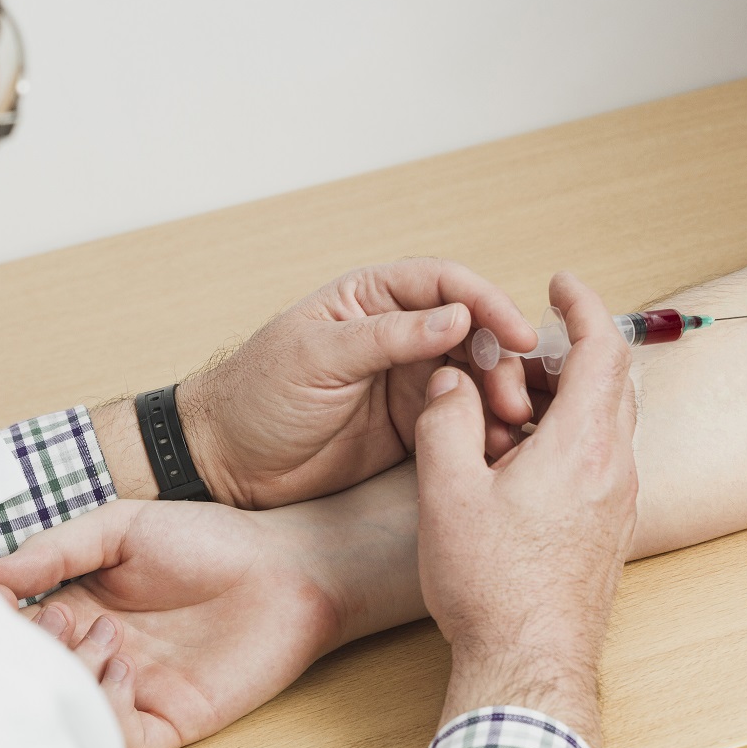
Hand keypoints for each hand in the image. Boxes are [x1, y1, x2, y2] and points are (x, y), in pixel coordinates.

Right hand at [0, 499, 341, 747]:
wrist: (287, 567)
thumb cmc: (214, 541)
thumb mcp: (124, 527)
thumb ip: (57, 548)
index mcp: (78, 607)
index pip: (13, 630)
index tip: (0, 598)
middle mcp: (97, 654)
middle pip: (33, 675)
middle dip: (32, 652)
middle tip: (58, 618)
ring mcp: (131, 690)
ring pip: (68, 710)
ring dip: (71, 677)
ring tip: (105, 635)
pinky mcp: (167, 720)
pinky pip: (117, 737)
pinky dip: (106, 708)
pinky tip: (127, 666)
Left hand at [179, 258, 535, 507]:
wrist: (228, 463)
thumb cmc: (258, 395)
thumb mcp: (319, 357)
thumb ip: (390, 336)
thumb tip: (459, 316)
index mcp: (374, 298)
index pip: (446, 284)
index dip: (488, 304)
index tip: (518, 336)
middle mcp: (400, 333)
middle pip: (473, 332)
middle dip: (501, 361)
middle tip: (514, 401)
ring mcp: (408, 380)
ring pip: (474, 377)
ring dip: (497, 398)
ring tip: (507, 430)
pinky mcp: (413, 425)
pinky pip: (460, 420)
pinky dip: (482, 431)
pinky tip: (492, 450)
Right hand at [414, 271, 637, 747]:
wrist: (528, 664)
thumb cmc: (491, 584)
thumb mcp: (448, 491)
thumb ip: (446, 420)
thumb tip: (452, 382)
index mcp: (583, 445)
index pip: (603, 347)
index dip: (582, 303)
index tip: (558, 283)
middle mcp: (615, 468)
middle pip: (609, 382)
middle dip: (563, 357)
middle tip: (513, 363)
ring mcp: (619, 502)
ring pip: (605, 423)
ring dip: (564, 402)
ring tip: (507, 418)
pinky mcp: (611, 529)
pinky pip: (601, 459)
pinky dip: (569, 438)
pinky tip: (521, 465)